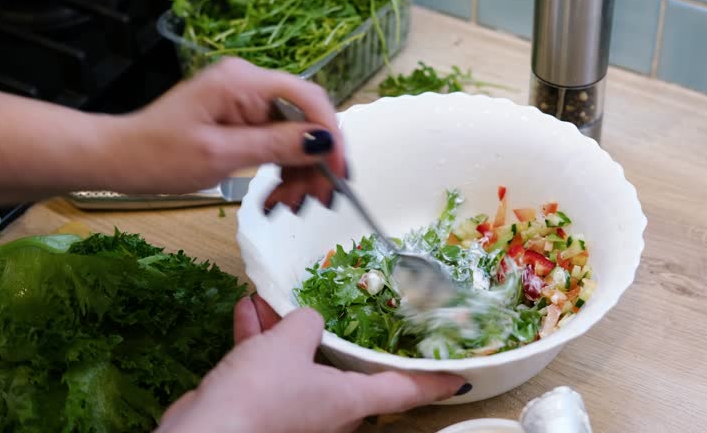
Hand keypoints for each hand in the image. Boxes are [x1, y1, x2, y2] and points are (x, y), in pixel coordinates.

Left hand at [114, 57, 346, 209]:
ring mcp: (246, 102)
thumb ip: (276, 146)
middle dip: (315, 162)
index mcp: (243, 81)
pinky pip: (276, 144)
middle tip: (317, 200)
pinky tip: (277, 197)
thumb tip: (324, 141)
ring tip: (288, 205)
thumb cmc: (157, 155)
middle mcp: (249, 84)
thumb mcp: (221, 154)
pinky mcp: (241, 120)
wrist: (118, 159)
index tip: (339, 172)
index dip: (331, 135)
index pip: (309, 98)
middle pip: (305, 121)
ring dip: (299, 173)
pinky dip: (281, 171)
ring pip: (294, 137)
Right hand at [156, 295, 464, 432]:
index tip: (459, 374)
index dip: (433, 380)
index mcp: (348, 401)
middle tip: (344, 303)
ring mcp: (292, 409)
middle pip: (344, 368)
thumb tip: (308, 319)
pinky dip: (258, 340)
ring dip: (284, 328)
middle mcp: (326, 409)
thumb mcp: (289, 344)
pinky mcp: (260, 406)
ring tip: (272, 297)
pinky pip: (266, 366)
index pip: (405, 389)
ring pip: (298, 361)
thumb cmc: (261, 396)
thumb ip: (306, 323)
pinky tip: (246, 309)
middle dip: (334, 333)